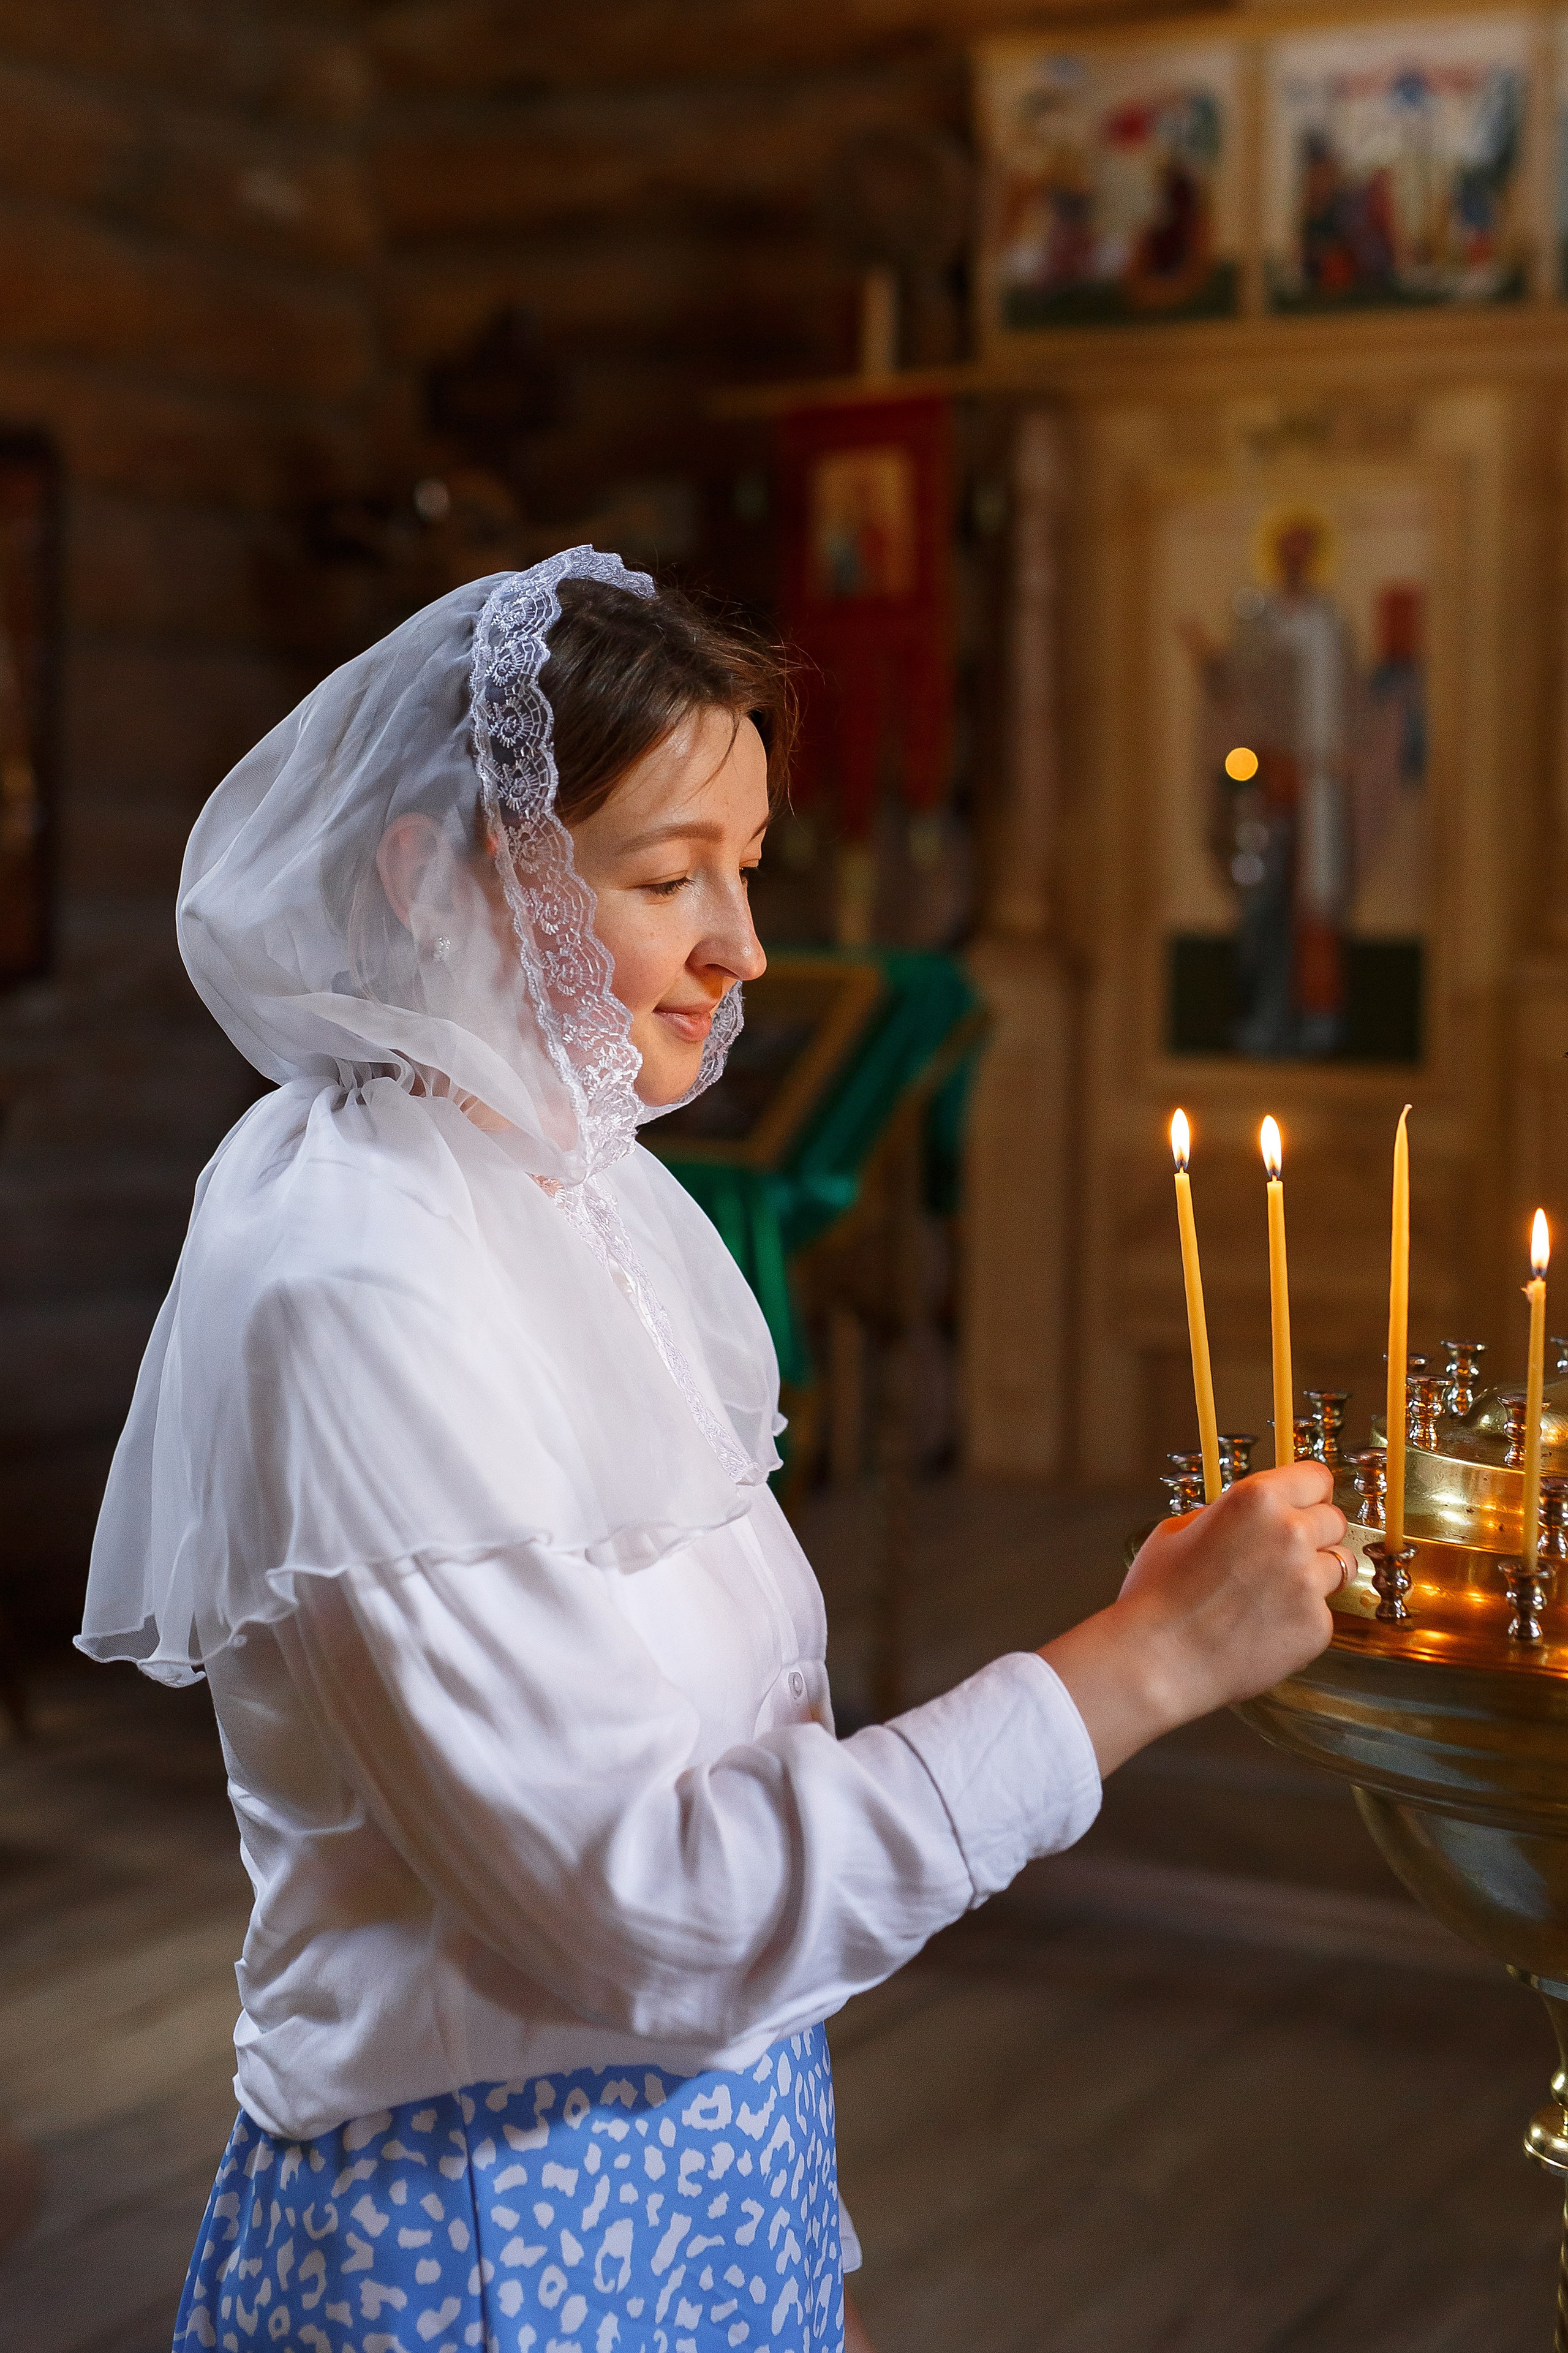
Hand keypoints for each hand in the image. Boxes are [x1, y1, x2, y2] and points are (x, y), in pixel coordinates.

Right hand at [1039, 1461, 1347, 1776]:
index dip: (1309, 1492)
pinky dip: (1302, 1618)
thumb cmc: (1158, 1596)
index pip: (1315, 1476)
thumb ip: (1223, 1515)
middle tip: (1283, 1555)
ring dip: (1315, 1575)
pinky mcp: (1317, 1626)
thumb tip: (1245, 1517)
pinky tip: (1265, 1626)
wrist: (1159, 1659)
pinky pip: (1324, 1612)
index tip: (1304, 1504)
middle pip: (1334, 1520)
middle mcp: (1291, 1533)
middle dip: (1314, 1534)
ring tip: (1273, 1594)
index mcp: (1256, 1499)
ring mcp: (1308, 1581)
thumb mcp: (1177, 1531)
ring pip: (1338, 1567)